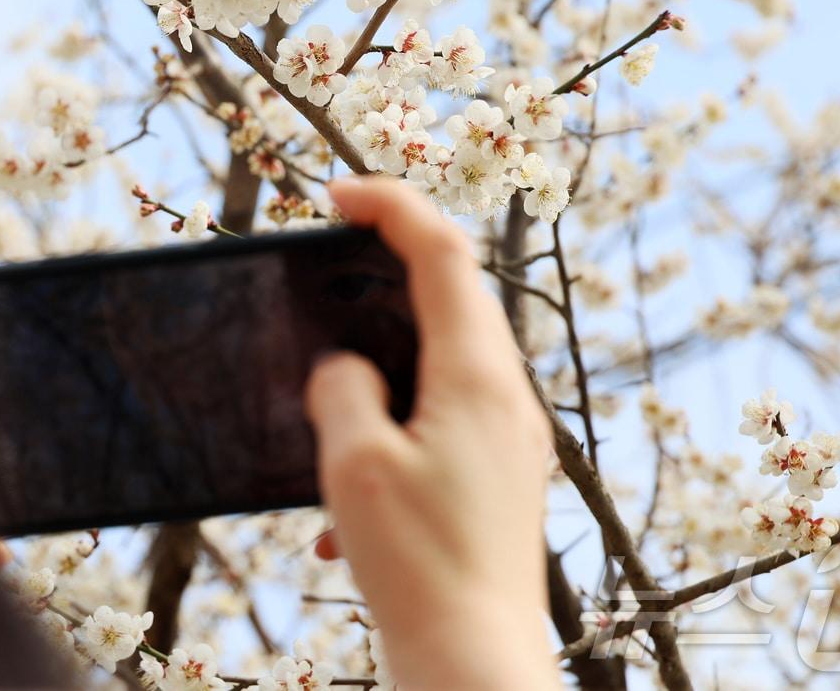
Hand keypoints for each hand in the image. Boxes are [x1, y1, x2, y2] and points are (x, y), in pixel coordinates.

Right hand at [307, 177, 557, 690]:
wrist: (474, 661)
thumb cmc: (418, 566)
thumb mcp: (353, 465)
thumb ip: (341, 390)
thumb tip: (345, 370)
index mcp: (478, 376)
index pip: (443, 252)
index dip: (391, 205)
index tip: (336, 195)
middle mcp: (507, 397)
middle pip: (453, 296)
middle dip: (388, 268)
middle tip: (330, 266)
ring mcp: (509, 439)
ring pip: (446, 358)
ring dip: (386, 356)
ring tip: (330, 389)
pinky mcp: (499, 477)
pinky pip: (445, 419)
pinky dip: (394, 426)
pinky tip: (347, 500)